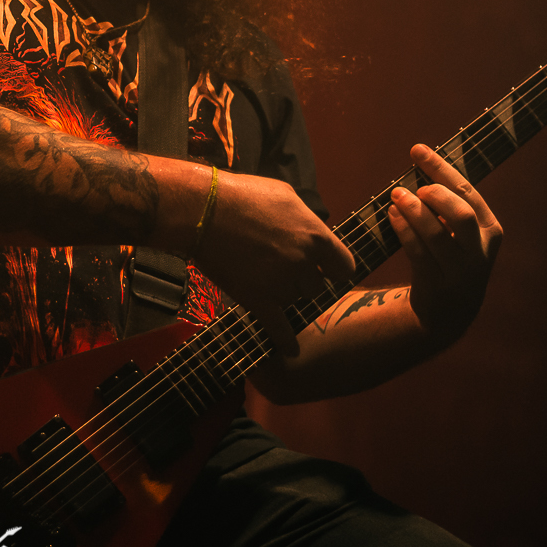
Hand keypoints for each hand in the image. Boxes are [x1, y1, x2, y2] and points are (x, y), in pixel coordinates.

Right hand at [191, 172, 355, 356]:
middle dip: (302, 278)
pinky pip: (278, 328)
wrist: (202, 211)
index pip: (344, 266)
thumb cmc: (243, 196)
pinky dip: (285, 340)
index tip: (328, 270)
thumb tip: (311, 234)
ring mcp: (280, 284)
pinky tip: (291, 350)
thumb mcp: (286, 196)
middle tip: (279, 265)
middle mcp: (303, 263)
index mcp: (315, 236)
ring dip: (283, 293)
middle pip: (316, 286)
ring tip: (261, 274)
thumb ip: (305, 220)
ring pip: (294, 300)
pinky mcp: (257, 300)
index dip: (335, 268)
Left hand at [388, 144, 502, 340]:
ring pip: (436, 234)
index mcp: (490, 229)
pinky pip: (417, 252)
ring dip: (413, 211)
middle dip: (434, 194)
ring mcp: (460, 269)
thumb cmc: (451, 258)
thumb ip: (449, 204)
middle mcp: (480, 250)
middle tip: (413, 187)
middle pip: (460, 213)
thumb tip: (421, 163)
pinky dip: (403, 230)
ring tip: (396, 195)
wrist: (451, 311)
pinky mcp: (437, 283)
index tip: (417, 150)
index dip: (441, 168)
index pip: (467, 192)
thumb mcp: (462, 233)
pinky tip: (392, 215)